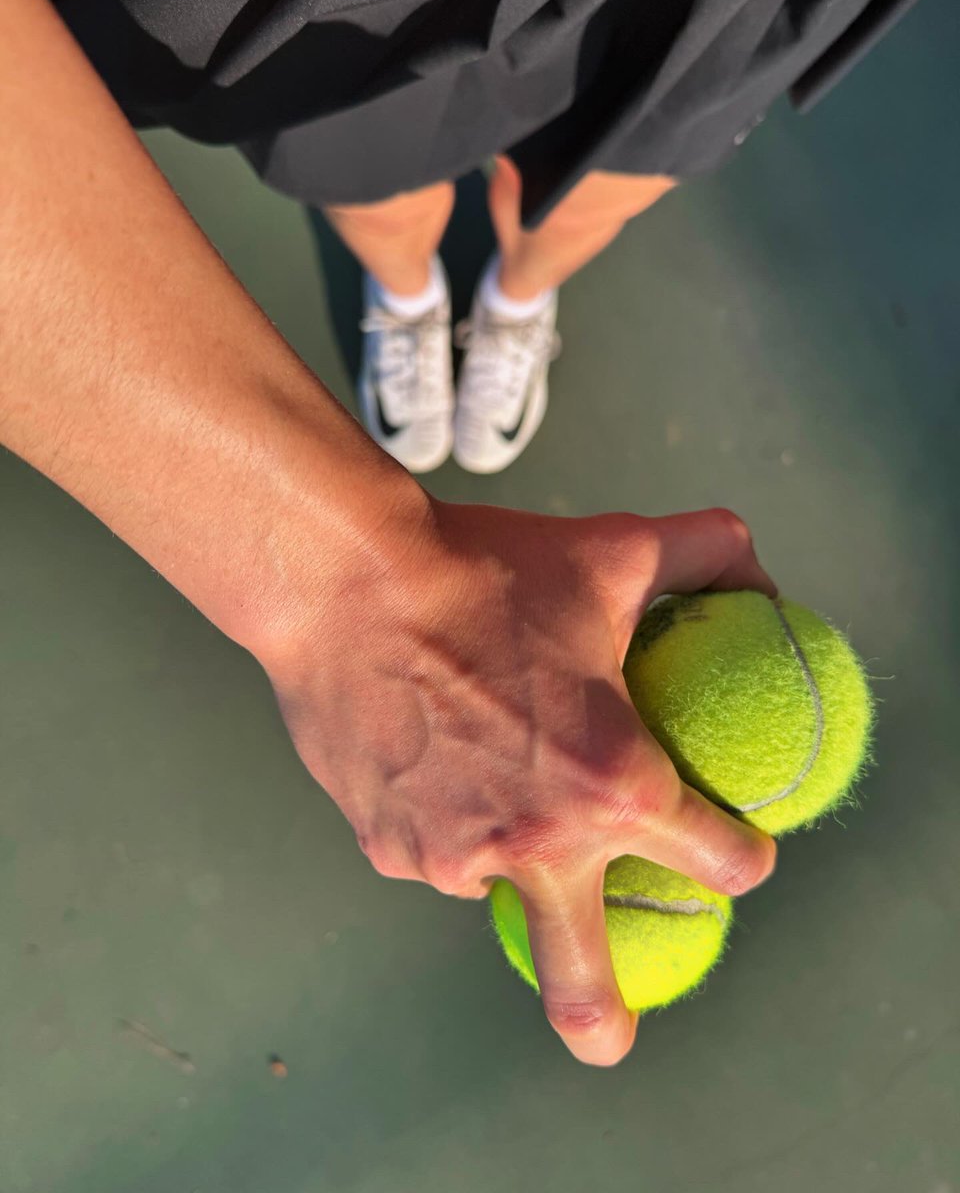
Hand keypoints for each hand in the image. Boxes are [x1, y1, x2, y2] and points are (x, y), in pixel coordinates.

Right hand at [258, 500, 777, 1066]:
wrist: (345, 582)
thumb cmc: (487, 570)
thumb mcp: (612, 551)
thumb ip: (707, 554)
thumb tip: (761, 572)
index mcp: (614, 788)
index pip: (719, 860)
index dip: (741, 856)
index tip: (729, 851)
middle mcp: (537, 844)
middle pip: (585, 979)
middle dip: (604, 1019)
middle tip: (610, 1032)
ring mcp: (453, 857)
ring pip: (497, 880)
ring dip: (509, 851)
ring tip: (491, 769)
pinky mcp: (388, 847)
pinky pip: (434, 846)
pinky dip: (445, 815)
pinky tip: (430, 750)